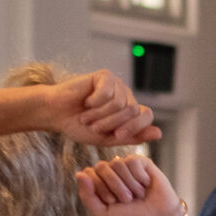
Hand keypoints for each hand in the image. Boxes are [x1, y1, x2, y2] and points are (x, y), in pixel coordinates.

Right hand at [45, 72, 161, 149]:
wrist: (56, 115)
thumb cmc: (79, 127)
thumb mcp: (107, 138)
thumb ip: (132, 137)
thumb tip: (159, 133)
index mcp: (129, 112)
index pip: (146, 115)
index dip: (134, 127)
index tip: (116, 135)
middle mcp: (126, 96)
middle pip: (132, 111)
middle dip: (110, 123)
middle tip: (93, 126)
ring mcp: (116, 85)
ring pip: (119, 103)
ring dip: (99, 115)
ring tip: (86, 116)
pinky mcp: (104, 76)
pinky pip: (107, 92)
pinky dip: (94, 102)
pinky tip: (85, 101)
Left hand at [75, 155, 187, 215]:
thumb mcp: (103, 213)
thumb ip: (87, 196)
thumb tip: (79, 173)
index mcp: (98, 183)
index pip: (88, 174)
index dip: (100, 188)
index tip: (111, 202)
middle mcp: (110, 171)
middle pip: (101, 166)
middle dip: (114, 186)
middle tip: (126, 200)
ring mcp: (125, 165)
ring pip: (118, 163)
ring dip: (129, 184)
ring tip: (137, 195)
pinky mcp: (141, 162)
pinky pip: (132, 161)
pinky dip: (139, 177)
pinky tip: (145, 184)